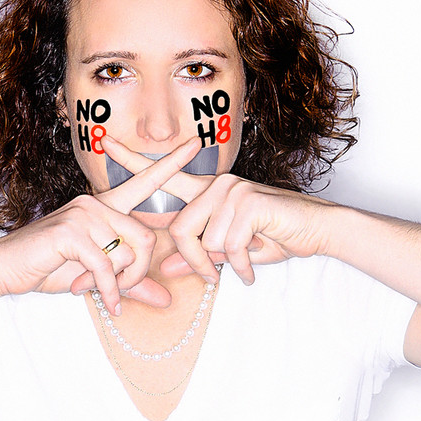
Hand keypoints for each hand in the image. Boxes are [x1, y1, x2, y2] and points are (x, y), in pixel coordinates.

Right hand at [0, 138, 200, 313]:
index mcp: (105, 207)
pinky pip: (107, 266)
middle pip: (145, 238)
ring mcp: (83, 214)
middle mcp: (96, 204)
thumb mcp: (98, 277)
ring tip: (100, 292)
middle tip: (121, 291)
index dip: (171, 163)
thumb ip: (132, 284)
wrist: (4, 268)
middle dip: (138, 273)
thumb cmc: (50, 267)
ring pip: (128, 253)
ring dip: (119, 283)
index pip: (144, 181)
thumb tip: (166, 299)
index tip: (195, 142)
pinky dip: (109, 290)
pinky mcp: (71, 232)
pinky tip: (106, 303)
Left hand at [101, 136, 334, 284]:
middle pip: (181, 231)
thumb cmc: (274, 236)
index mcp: (207, 192)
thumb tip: (168, 270)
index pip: (163, 174)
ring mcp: (231, 190)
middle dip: (196, 263)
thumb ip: (199, 257)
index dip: (131, 160)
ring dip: (224, 264)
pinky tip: (253, 267)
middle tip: (212, 278)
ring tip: (244, 263)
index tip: (103, 142)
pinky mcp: (248, 202)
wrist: (318, 229)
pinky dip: (241, 266)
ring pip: (206, 242)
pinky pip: (229, 247)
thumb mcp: (230, 252)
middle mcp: (216, 185)